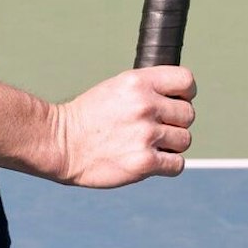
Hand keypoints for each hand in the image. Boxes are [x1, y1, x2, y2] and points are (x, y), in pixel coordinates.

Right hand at [49, 67, 196, 186]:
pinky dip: (166, 165)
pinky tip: (146, 160)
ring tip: (143, 144)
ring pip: (184, 140)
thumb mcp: (115, 88)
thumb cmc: (87, 117)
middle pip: (188, 114)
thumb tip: (180, 99)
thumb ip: (147, 90)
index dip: (184, 94)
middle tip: (149, 128)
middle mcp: (144, 105)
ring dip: (169, 145)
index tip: (173, 102)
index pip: (187, 81)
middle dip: (173, 123)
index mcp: (137, 82)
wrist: (59, 143)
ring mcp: (145, 134)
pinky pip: (177, 164)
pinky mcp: (144, 162)